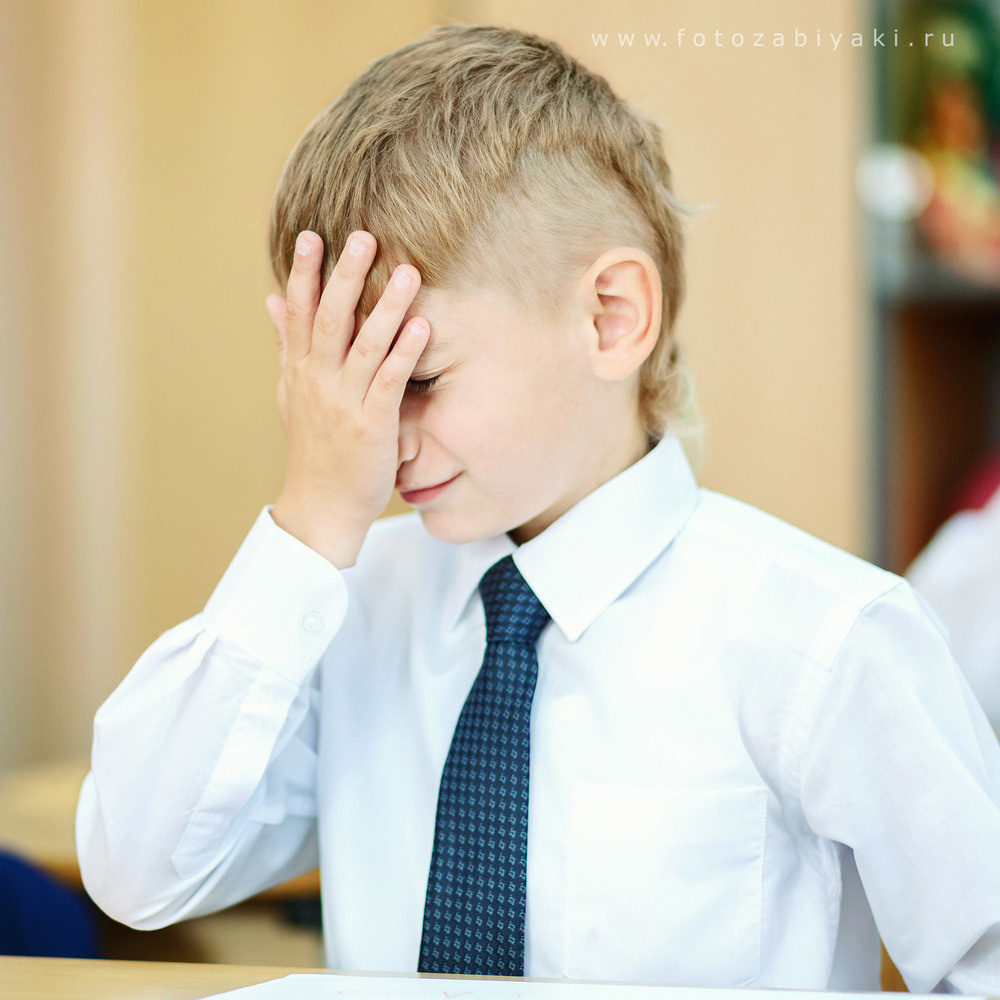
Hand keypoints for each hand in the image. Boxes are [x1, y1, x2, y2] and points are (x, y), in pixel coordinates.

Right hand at [265, 231, 429, 567]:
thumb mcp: (292, 393)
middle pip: (330, 321)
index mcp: (300, 371)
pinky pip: (388, 383)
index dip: (305, 274)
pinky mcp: (371, 426)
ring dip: (386, 308)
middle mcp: (318, 382)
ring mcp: (344, 403)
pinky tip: (421, 328)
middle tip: (363, 237)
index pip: (300, 314)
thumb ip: (287, 344)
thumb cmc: (313, 448)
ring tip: (407, 271)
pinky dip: (404, 354)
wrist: (320, 506)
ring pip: (364, 346)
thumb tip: (272, 299)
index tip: (312, 235)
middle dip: (345, 277)